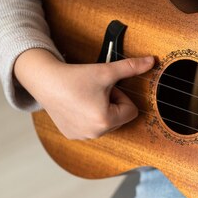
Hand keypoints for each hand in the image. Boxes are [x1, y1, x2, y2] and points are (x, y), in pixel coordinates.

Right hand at [14, 48, 154, 138]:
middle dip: (112, 103)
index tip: (105, 88)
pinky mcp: (72, 135)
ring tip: (85, 97)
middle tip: (94, 92)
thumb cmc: (75, 77)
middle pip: (119, 118)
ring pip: (105, 123)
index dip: (120, 96)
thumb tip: (152, 61)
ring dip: (101, 110)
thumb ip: (131, 67)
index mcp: (105, 121)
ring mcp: (82, 137)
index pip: (131, 111)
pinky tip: (76, 105)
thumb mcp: (106, 71)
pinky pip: (91, 127)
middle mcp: (94, 134)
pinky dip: (87, 116)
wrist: (44, 80)